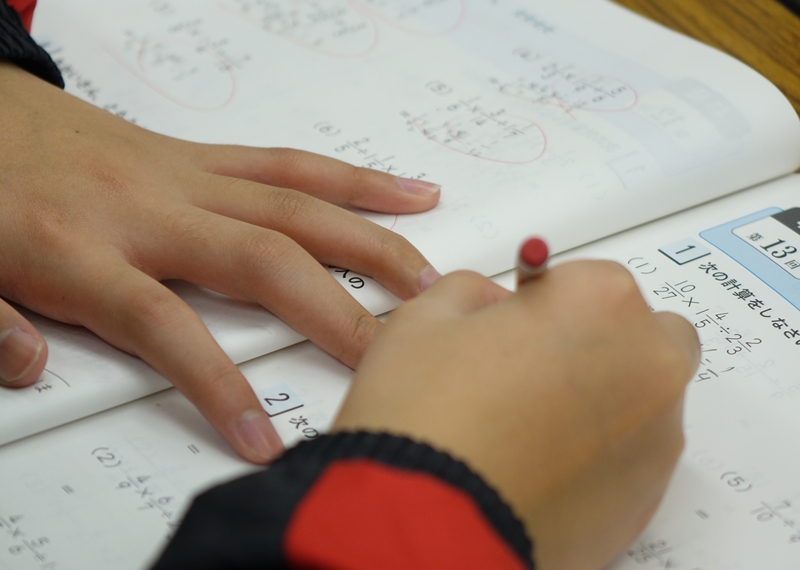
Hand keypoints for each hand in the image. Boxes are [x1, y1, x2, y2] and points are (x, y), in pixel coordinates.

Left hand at [0, 62, 440, 463]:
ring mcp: (184, 177)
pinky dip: (351, 179)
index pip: (164, 327)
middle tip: (392, 356)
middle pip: (263, 261)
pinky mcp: (201, 158)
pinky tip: (402, 190)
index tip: (263, 438)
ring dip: (369, 241)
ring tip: (427, 277)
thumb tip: (29, 367)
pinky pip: (287, 165)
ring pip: (294, 207)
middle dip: (336, 313)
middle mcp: (150, 209)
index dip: (218, 385)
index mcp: (84, 251)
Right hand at [333, 261, 699, 569]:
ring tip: (528, 423)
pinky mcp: (648, 498)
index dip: (546, 299)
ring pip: (641, 396)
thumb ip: (469, 292)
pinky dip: (600, 450)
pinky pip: (633, 454)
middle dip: (596, 339)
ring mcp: (657, 437)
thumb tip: (486, 303)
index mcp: (601, 301)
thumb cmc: (425, 422)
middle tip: (532, 363)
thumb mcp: (426, 319)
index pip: (590, 278)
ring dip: (601, 395)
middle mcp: (648, 364)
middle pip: (640, 332)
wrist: (426, 523)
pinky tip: (541, 461)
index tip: (520, 320)